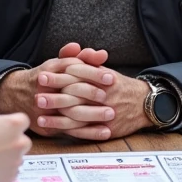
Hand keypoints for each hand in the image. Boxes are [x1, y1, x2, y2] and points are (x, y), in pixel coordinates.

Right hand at [0, 43, 106, 135]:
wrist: (15, 95)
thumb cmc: (45, 78)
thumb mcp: (59, 64)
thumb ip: (81, 58)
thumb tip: (102, 54)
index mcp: (49, 70)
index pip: (73, 69)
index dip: (93, 73)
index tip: (110, 78)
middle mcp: (44, 89)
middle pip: (71, 90)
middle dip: (92, 94)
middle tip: (111, 97)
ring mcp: (44, 109)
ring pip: (70, 112)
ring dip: (92, 115)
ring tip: (111, 115)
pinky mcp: (47, 125)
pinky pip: (70, 129)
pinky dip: (88, 132)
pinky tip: (104, 132)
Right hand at [0, 112, 30, 181]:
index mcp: (13, 124)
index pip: (22, 121)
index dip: (9, 125)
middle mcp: (20, 143)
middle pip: (22, 140)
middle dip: (11, 141)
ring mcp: (16, 162)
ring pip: (16, 157)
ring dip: (6, 156)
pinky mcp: (10, 178)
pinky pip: (10, 172)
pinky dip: (2, 171)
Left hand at [35, 64, 152, 139]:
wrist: (144, 104)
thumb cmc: (120, 86)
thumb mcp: (106, 71)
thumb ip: (88, 62)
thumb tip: (73, 50)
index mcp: (102, 79)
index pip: (77, 75)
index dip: (58, 76)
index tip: (42, 76)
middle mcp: (104, 96)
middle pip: (75, 96)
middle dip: (54, 97)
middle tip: (36, 96)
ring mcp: (105, 114)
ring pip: (77, 116)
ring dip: (57, 116)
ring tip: (39, 114)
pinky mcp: (106, 129)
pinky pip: (84, 131)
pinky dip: (67, 130)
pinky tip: (53, 129)